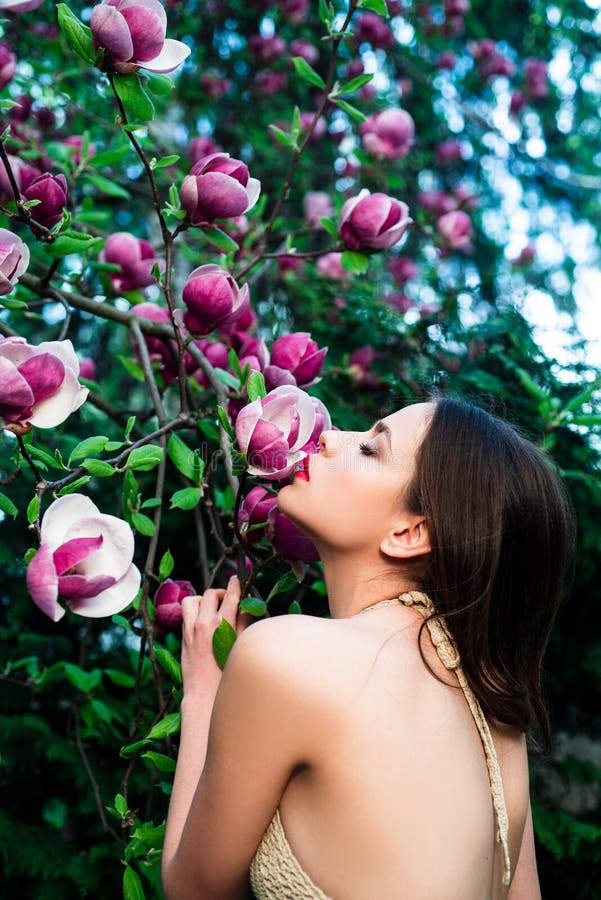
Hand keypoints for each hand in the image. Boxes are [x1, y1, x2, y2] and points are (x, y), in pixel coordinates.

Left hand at [180, 575, 251, 697]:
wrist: (204, 693)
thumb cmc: (226, 674)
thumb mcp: (240, 646)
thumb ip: (244, 623)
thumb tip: (245, 607)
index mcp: (222, 624)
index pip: (230, 595)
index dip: (235, 585)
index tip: (237, 579)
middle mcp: (203, 622)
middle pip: (210, 593)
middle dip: (220, 593)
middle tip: (228, 599)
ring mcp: (190, 629)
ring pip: (192, 600)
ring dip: (203, 600)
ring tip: (211, 609)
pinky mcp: (183, 636)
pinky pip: (186, 614)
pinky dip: (194, 612)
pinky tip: (203, 622)